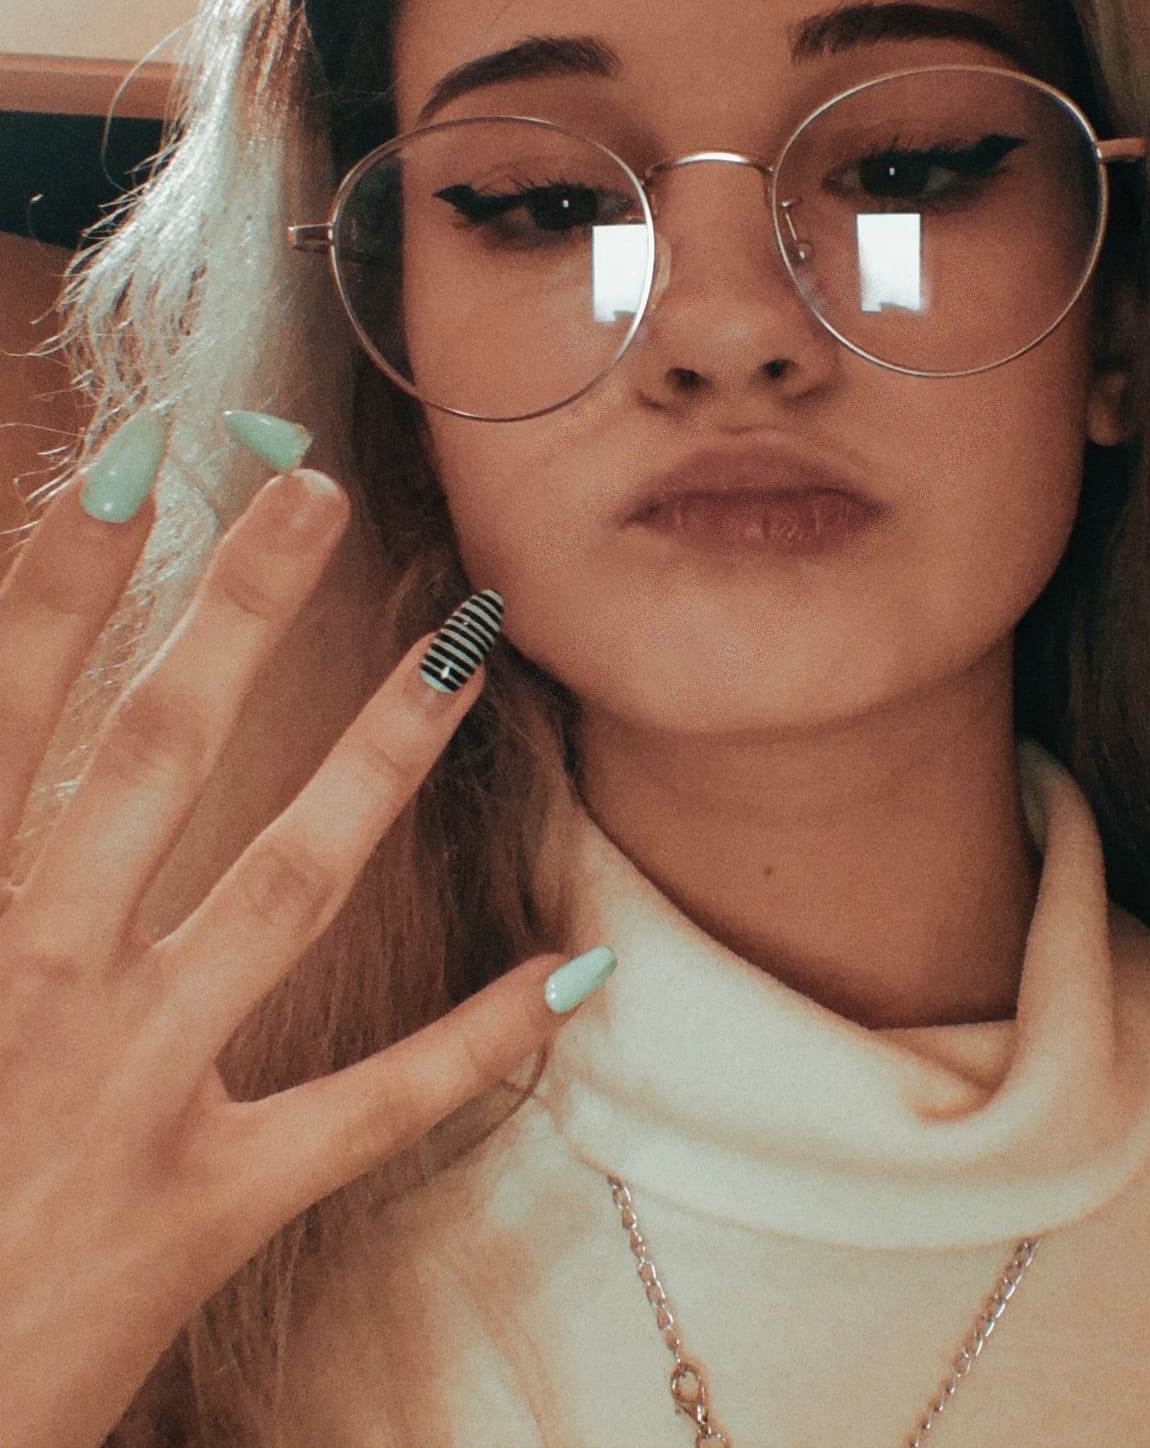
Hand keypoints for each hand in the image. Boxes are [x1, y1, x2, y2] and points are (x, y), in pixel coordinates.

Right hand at [0, 448, 598, 1447]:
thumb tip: (20, 770)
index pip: (10, 723)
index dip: (60, 589)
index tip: (133, 463)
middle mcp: (38, 989)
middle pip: (147, 759)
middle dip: (232, 614)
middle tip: (313, 494)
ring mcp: (135, 1094)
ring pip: (282, 887)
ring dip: (378, 757)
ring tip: (468, 651)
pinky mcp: (210, 1205)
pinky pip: (367, 1110)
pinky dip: (472, 1043)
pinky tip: (573, 970)